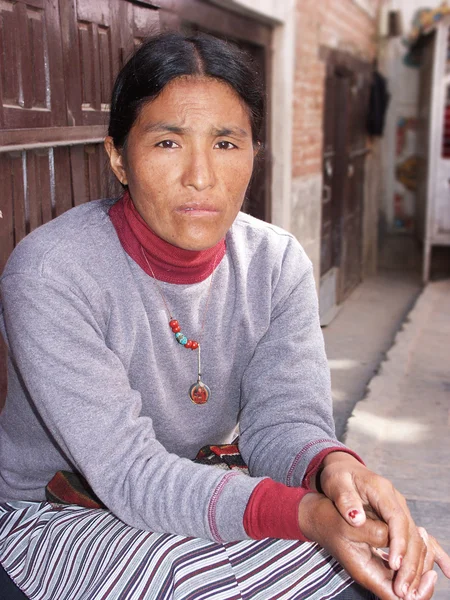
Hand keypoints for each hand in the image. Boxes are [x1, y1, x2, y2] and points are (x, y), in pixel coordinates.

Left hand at [317, 452, 449, 598]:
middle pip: (411, 531)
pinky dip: (432, 553)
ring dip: (415, 564)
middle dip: (409, 561)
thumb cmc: (338, 476)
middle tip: (402, 588)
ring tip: (409, 590)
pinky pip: (416, 537)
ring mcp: (399, 508)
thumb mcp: (335, 483)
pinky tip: (446, 570)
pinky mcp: (398, 516)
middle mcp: (395, 500)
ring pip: (416, 538)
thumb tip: (356, 519)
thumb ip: (345, 500)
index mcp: (381, 490)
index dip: (398, 542)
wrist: (343, 467)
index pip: (396, 518)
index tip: (395, 565)